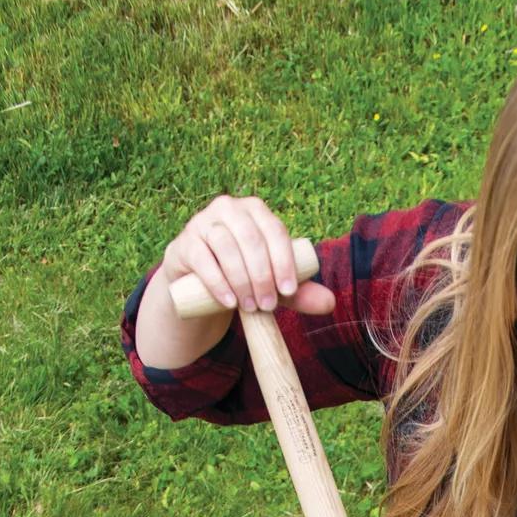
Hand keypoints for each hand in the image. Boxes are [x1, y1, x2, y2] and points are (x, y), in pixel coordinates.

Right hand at [161, 194, 334, 317]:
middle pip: (251, 238)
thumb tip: (330, 303)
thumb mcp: (273, 284)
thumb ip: (300, 292)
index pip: (275, 231)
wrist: (201, 283)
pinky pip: (201, 258)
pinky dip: (217, 281)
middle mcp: (229, 208)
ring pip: (226, 246)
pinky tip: (229, 301)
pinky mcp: (185, 243)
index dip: (284, 261)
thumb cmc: (244, 277)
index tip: (288, 291)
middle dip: (262, 275)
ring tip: (250, 307)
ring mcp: (203, 222)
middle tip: (268, 306)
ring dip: (241, 280)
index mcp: (256, 211)